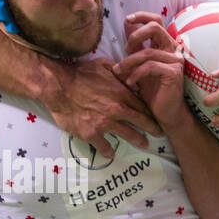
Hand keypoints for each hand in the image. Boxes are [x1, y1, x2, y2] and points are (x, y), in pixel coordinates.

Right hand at [45, 57, 160, 158]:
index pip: (142, 105)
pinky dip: (108, 151)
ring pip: (127, 135)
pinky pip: (104, 146)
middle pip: (140, 121)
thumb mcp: (103, 65)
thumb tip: (129, 74)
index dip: (150, 113)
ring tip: (144, 145)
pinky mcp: (91, 133)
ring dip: (137, 140)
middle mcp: (117, 109)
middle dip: (152, 128)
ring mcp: (105, 123)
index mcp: (121, 93)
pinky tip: (110, 154)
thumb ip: (119, 70)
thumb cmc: (79, 73)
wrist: (58, 86)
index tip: (156, 117)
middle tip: (159, 134)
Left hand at [113, 12, 188, 128]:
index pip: (156, 21)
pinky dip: (136, 74)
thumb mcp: (138, 65)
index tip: (126, 20)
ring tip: (119, 72)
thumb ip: (135, 46)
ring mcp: (175, 60)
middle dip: (136, 34)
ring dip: (128, 62)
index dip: (141, 17)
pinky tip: (130, 83)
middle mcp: (172, 49)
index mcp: (165, 45)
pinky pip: (150, 67)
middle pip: (155, 27)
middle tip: (125, 49)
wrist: (165, 113)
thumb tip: (126, 23)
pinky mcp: (174, 73)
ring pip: (148, 52)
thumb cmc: (152, 91)